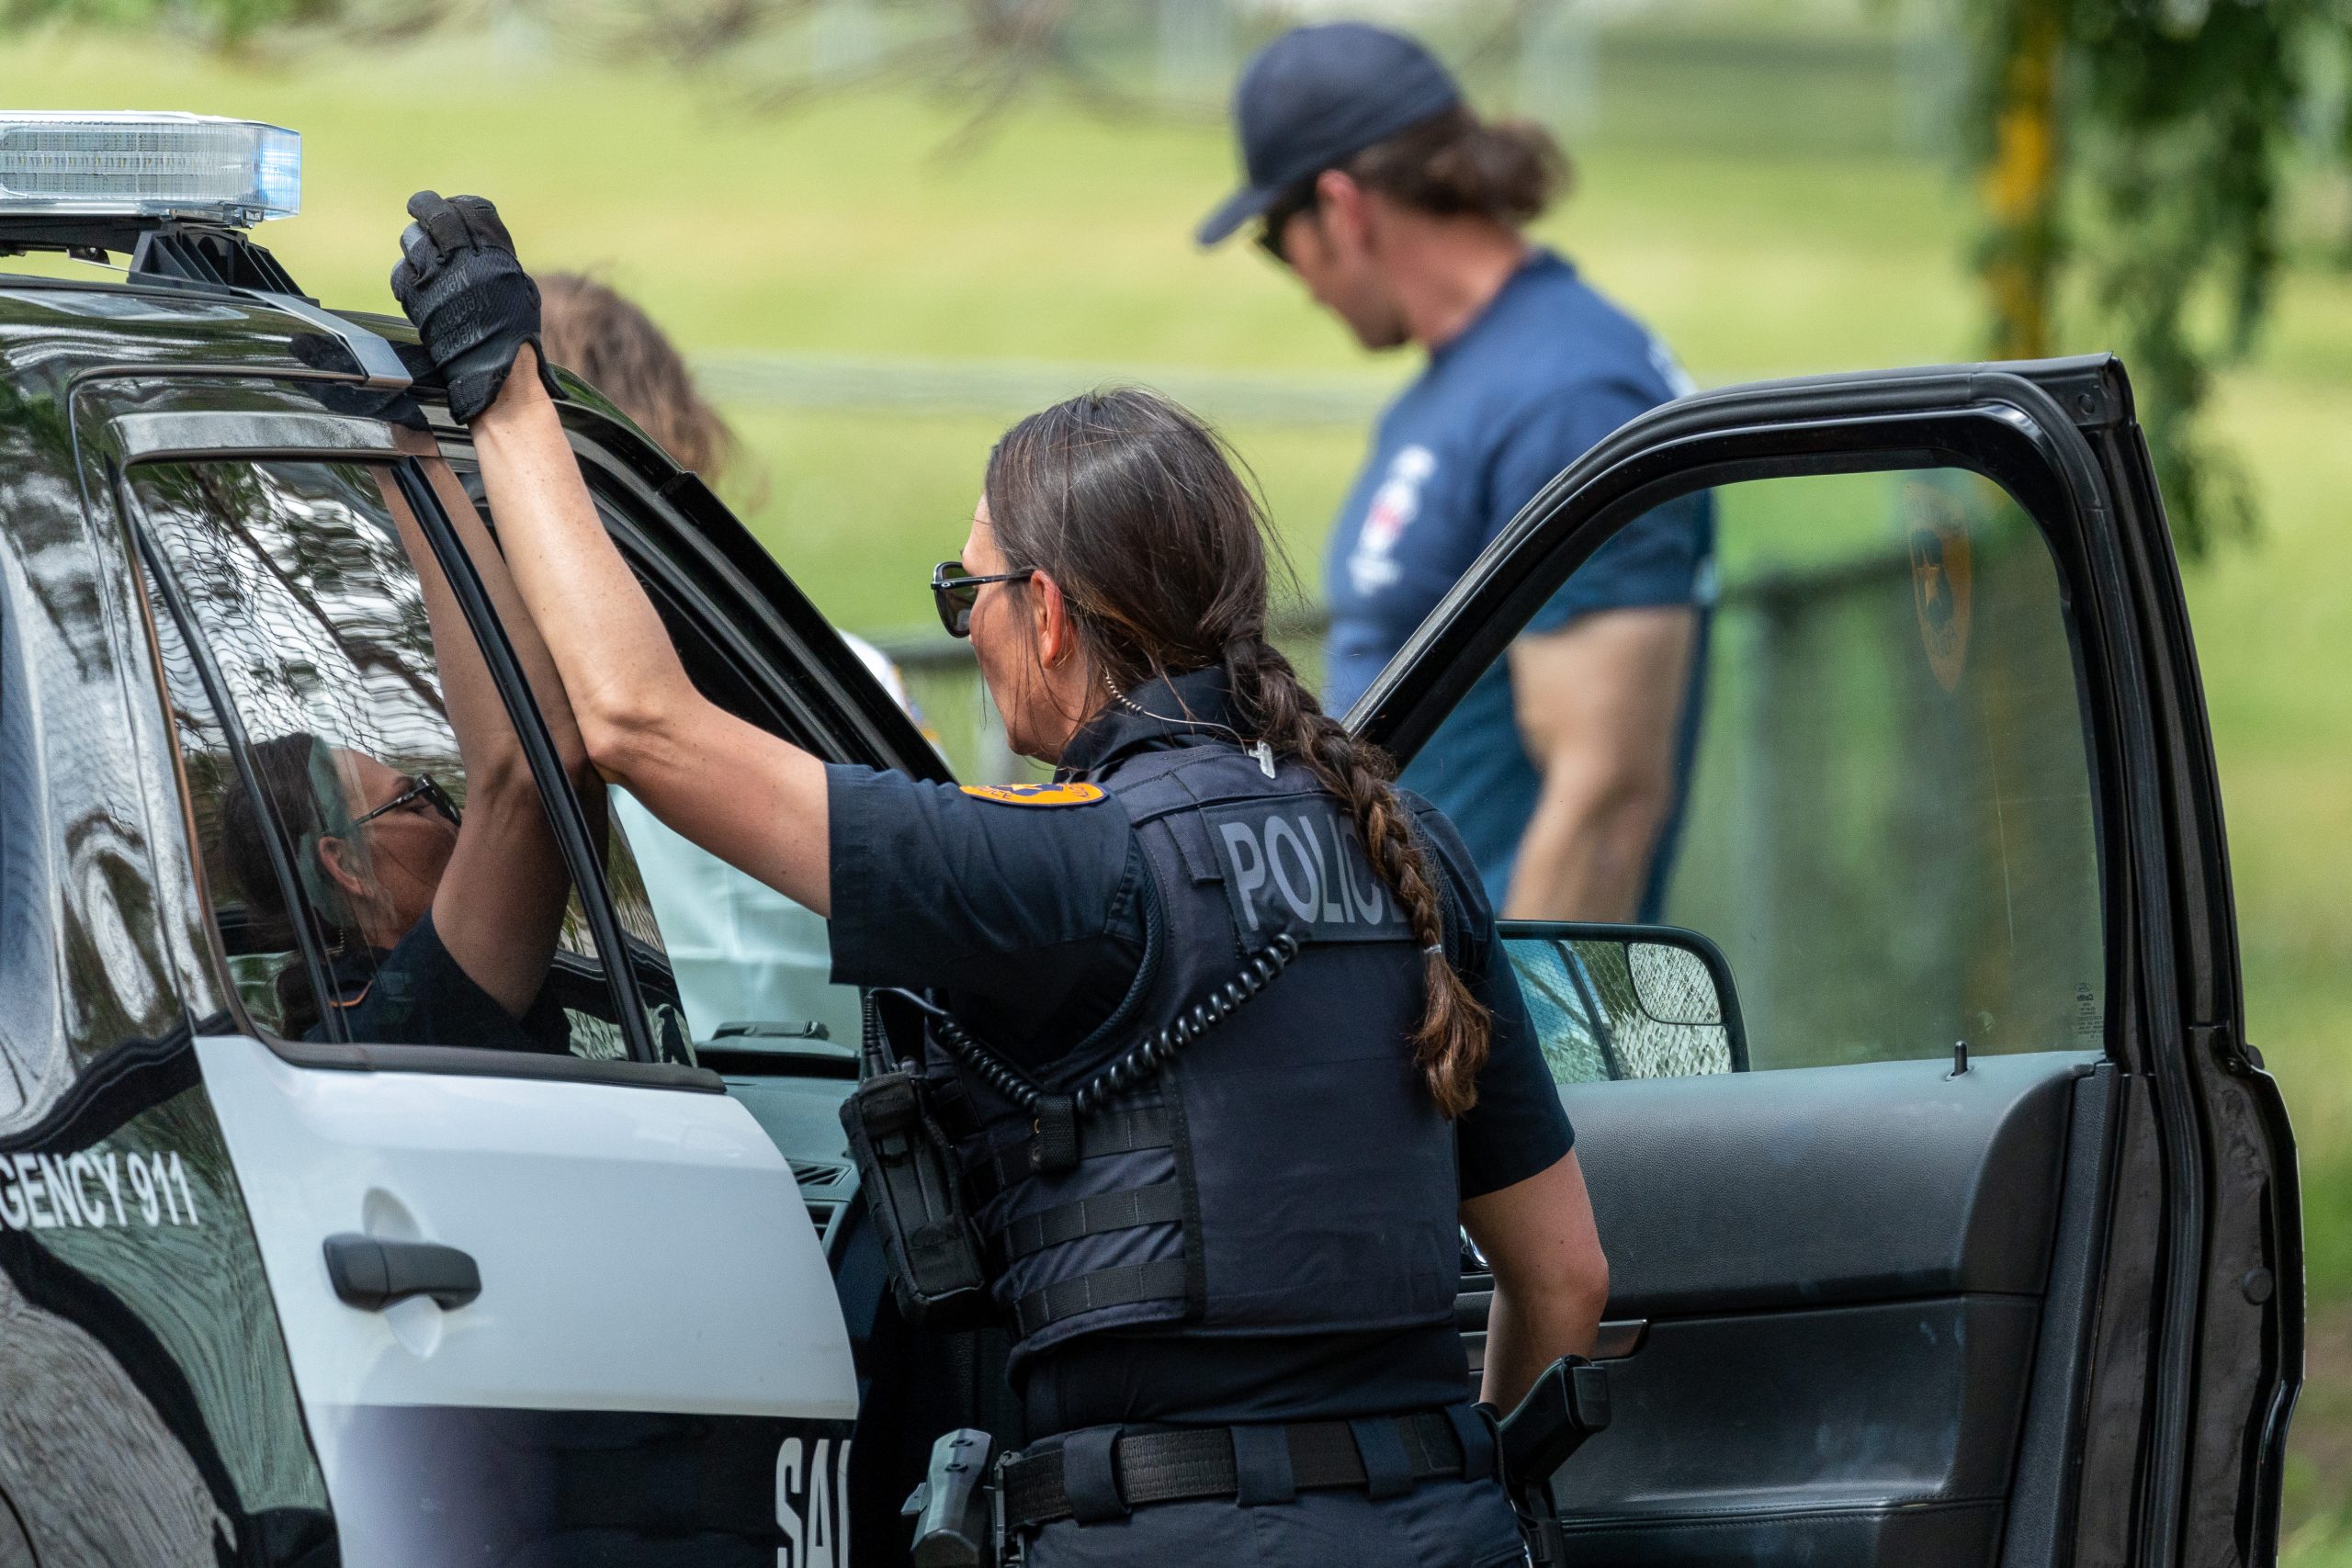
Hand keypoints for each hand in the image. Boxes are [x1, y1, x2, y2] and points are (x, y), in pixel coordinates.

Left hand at [389, 191, 560, 423]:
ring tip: (424, 251)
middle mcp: (464, 262)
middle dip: (426, 206)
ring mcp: (437, 279)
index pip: (472, 210)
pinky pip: (402, 272)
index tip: (453, 206)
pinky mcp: (417, 299)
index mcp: (495, 255)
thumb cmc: (513, 331)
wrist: (495, 371)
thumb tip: (474, 232)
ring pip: (413, 239)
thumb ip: (496, 256)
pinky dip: (408, 271)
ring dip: (417, 240)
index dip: (460, 206)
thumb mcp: (519, 286)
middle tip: (420, 205)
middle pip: (437, 216)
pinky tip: (418, 279)